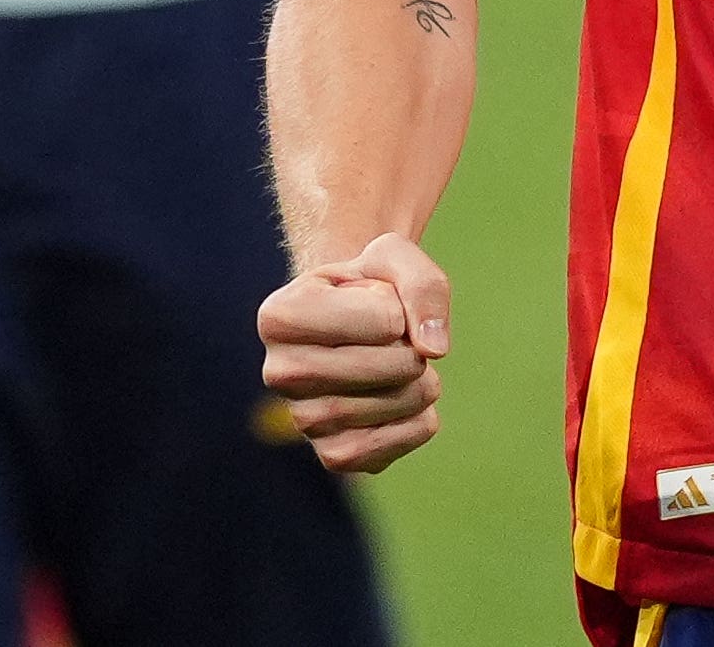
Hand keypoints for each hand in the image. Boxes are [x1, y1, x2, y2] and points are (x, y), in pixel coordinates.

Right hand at [259, 233, 452, 474]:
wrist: (354, 327)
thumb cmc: (369, 286)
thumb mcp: (393, 256)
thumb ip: (421, 284)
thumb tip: (433, 350)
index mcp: (280, 316)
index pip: (385, 320)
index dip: (399, 305)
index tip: (373, 301)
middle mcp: (280, 373)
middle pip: (390, 366)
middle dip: (414, 347)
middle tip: (396, 340)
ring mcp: (305, 421)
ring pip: (399, 402)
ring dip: (422, 382)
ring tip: (400, 367)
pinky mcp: (335, 455)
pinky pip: (404, 439)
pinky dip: (420, 418)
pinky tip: (400, 400)